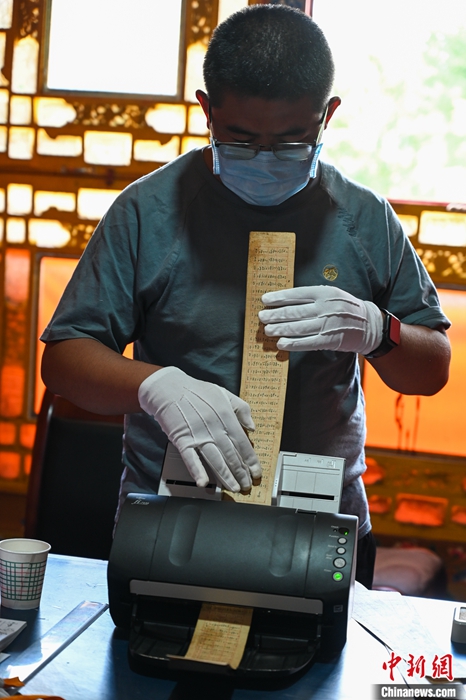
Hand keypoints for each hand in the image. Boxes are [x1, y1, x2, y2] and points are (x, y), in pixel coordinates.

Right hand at [138, 367, 260, 491]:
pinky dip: (197, 471)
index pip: (242, 443)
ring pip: (215, 459)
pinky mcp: (182, 440)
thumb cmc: (195, 391)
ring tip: (233, 487)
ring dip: (225, 476)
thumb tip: (252, 426)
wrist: (168, 388)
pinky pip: (190, 458)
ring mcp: (198, 435)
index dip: (251, 460)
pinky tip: (203, 481)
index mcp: (226, 416)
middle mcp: (214, 427)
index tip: (256, 472)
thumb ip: (241, 408)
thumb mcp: (223, 393)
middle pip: (231, 455)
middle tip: (246, 485)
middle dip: (241, 472)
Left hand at [258, 285, 382, 353]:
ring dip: (280, 329)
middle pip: (294, 312)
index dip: (279, 297)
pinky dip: (292, 344)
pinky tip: (281, 344)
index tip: (265, 299)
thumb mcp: (332, 294)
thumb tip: (286, 301)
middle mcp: (325, 308)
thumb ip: (312, 296)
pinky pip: (307, 343)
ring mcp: (327, 325)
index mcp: (324, 293)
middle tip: (262, 317)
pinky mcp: (329, 340)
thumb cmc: (345, 307)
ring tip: (267, 330)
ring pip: (298, 328)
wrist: (368, 324)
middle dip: (275, 315)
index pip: (297, 294)